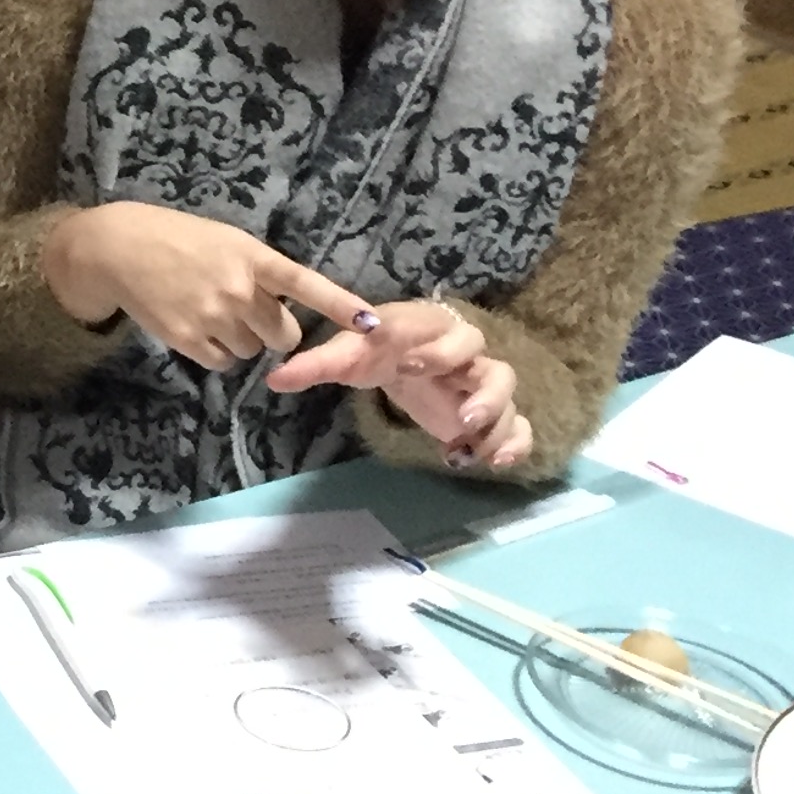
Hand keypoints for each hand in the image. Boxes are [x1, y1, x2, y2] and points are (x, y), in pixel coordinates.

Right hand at [42, 203, 372, 369]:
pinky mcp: (186, 339)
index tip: (372, 324)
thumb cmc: (175, 237)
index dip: (339, 305)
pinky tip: (195, 327)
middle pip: (283, 335)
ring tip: (211, 314)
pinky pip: (222, 363)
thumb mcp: (225, 240)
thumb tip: (283, 304)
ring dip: (240, 340)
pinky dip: (215, 352)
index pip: (305, 284)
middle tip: (249, 314)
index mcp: (251, 257)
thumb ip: (257, 269)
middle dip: (273, 330)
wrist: (115, 249)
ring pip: (252, 351)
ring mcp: (212, 317)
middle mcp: (237, 289)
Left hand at [266, 297, 531, 470]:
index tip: (408, 367)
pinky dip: (515, 441)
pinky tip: (496, 463)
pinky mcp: (490, 414)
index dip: (434, 349)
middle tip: (459, 414)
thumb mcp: (347, 356)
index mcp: (429, 329)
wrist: (403, 359)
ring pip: (506, 392)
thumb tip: (275, 378)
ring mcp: (479, 384)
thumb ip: (315, 364)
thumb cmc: (376, 349)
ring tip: (470, 443)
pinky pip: (518, 424)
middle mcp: (463, 354)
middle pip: (488, 360)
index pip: (442, 329)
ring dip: (496, 417)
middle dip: (477, 387)